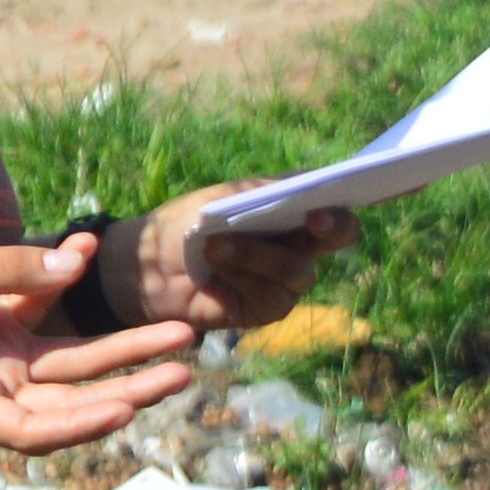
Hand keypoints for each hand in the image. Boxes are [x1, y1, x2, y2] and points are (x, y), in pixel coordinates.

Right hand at [0, 235, 197, 449]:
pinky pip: (42, 315)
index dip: (79, 425)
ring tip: (179, 336)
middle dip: (129, 385)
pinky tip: (84, 249)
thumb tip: (74, 261)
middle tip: (183, 368)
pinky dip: (62, 284)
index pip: (29, 431)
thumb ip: (5, 269)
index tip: (125, 411)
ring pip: (71, 366)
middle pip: (69, 400)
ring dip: (122, 350)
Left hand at [129, 186, 358, 342]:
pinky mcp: (267, 308)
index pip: (333, 208)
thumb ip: (265, 191)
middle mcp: (299, 246)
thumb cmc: (187, 223)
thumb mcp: (223, 197)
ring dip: (257, 255)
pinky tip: (217, 275)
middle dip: (331, 229)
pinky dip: (244, 281)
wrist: (149, 265)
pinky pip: (273, 297)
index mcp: (292, 214)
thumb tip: (309, 182)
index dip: (340, 208)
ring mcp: (286, 281)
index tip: (325, 205)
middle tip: (315, 220)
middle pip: (336, 239)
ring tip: (216, 246)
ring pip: (298, 271)